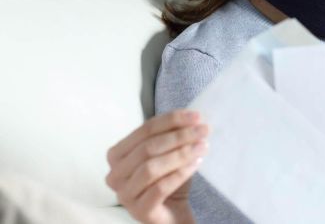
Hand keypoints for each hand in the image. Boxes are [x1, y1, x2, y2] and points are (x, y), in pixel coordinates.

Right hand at [105, 109, 209, 223]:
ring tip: (203, 147)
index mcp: (117, 154)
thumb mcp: (168, 152)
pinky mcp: (139, 211)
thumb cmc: (168, 178)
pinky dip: (180, 173)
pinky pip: (159, 188)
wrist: (172, 213)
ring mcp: (124, 195)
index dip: (172, 120)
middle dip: (179, 136)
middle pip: (148, 148)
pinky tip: (196, 163)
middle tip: (204, 131)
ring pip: (151, 168)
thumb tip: (193, 118)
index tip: (197, 116)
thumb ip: (172, 134)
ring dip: (181, 154)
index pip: (145, 130)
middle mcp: (115, 175)